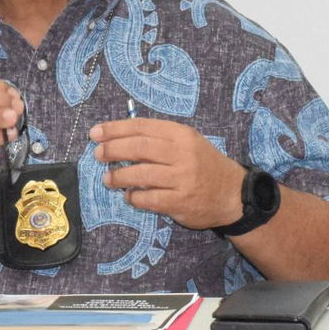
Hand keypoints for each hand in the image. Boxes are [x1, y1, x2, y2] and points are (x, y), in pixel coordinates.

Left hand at [90, 118, 245, 229]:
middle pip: (139, 148)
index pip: (142, 127)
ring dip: (118, 176)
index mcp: (181, 134)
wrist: (233, 194)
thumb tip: (119, 138)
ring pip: (141, 174)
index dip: (115, 129)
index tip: (96, 133)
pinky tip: (128, 196)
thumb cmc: (203, 164)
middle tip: (98, 154)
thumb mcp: (187, 143)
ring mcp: (182, 178)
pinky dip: (134, 197)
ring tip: (108, 179)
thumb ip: (158, 139)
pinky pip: (149, 199)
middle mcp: (182, 154)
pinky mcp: (180, 202)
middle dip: (113, 150)